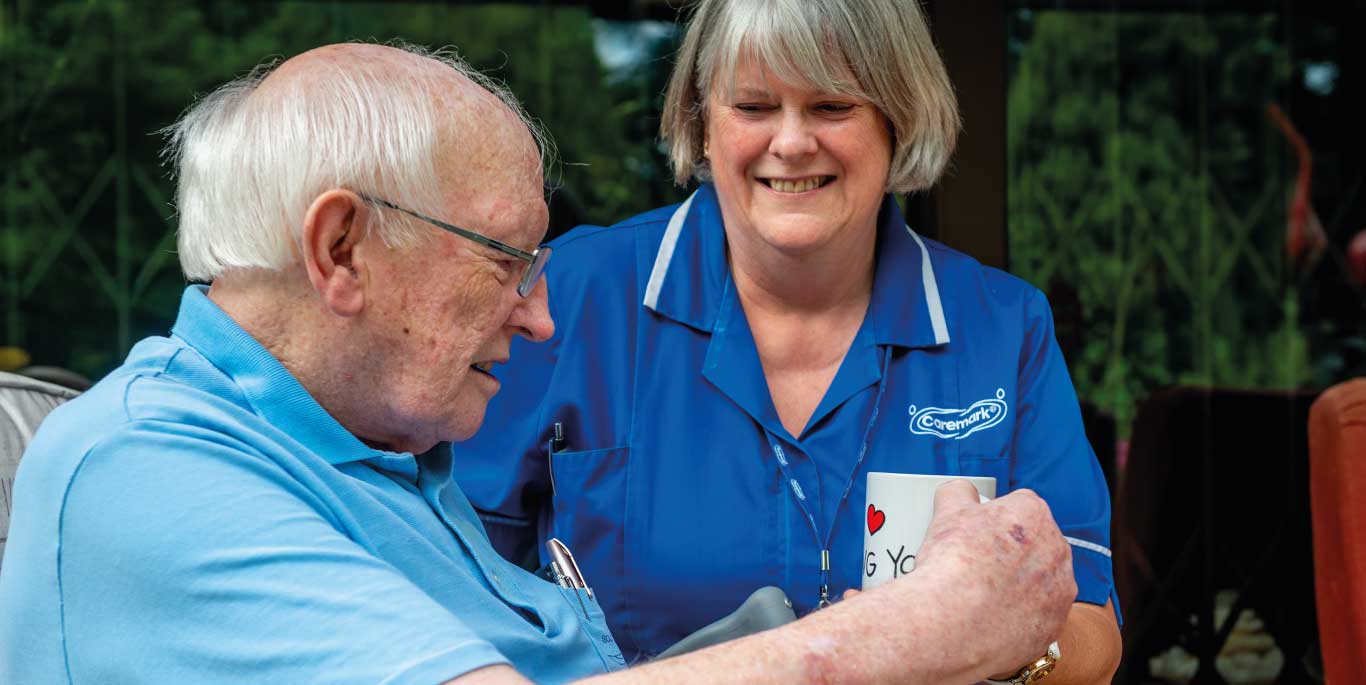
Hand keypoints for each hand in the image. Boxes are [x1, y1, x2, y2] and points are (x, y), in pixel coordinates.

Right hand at [908, 481, 1074, 678]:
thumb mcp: (947, 510)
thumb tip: (961, 492)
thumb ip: (959, 492)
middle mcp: (1057, 550)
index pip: (1017, 507)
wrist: (953, 623)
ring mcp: (1059, 591)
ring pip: (1038, 582)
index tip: (976, 534)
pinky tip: (991, 618)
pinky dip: (1018, 617)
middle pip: (1032, 544)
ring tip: (982, 595)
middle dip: (1009, 553)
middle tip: (976, 565)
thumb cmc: (953, 564)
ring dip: (1017, 586)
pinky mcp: (1054, 626)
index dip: (993, 520)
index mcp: (1034, 514)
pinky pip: (1036, 616)